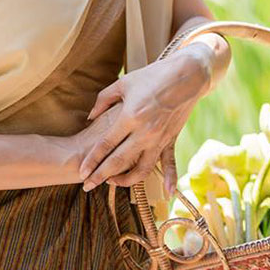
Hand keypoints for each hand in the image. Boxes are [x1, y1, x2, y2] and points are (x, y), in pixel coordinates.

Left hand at [75, 45, 212, 194]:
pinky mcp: (171, 139)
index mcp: (130, 117)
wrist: (187, 75)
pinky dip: (170, 179)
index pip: (105, 145)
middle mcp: (144, 132)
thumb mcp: (124, 83)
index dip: (92, 160)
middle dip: (100, 176)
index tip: (81, 172)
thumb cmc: (152, 76)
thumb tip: (90, 117)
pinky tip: (167, 194)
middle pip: (118, 161)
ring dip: (125, 181)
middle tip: (87, 186)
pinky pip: (169, 163)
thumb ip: (103, 100)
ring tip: (111, 183)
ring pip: (141, 169)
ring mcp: (159, 138)